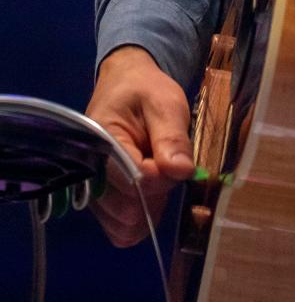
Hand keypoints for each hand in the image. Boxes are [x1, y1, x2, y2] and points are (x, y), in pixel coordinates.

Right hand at [86, 46, 193, 247]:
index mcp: (101, 143)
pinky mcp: (101, 205)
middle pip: (128, 211)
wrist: (127, 86)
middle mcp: (89, 175)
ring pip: (125, 227)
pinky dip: (142, 219)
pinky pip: (122, 231)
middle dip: (157, 192)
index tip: (174, 157)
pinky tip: (150, 192)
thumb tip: (182, 172)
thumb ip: (172, 137)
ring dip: (150, 208)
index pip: (135, 181)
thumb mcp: (165, 102)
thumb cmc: (146, 91)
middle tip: (165, 162)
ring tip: (156, 174)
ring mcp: (93, 194)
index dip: (163, 176)